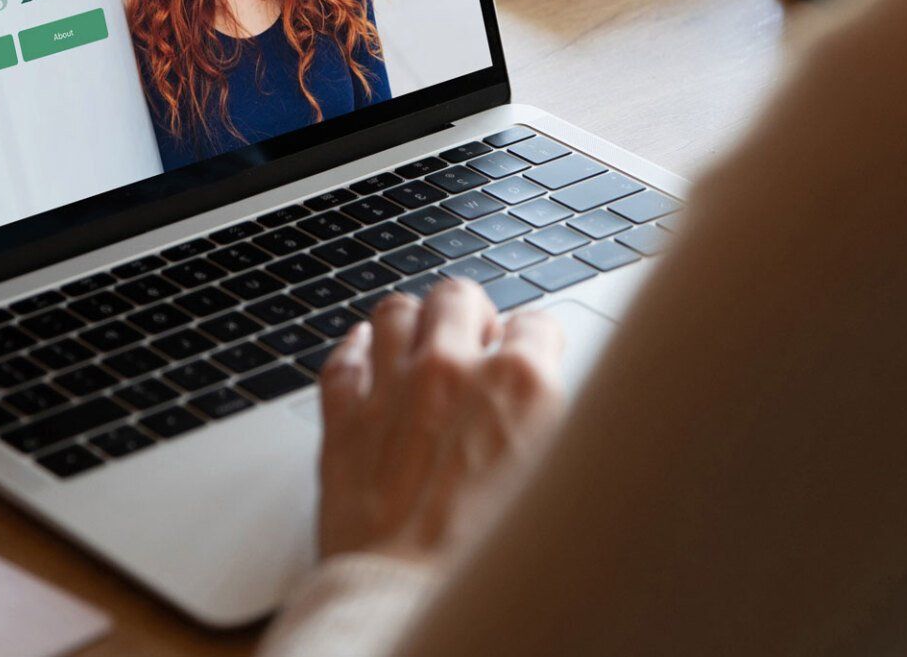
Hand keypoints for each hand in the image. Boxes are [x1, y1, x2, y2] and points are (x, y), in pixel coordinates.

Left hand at [316, 280, 567, 566]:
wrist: (412, 610)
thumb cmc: (495, 570)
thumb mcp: (563, 488)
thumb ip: (558, 431)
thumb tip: (559, 414)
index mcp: (521, 386)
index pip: (536, 323)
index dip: (536, 345)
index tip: (532, 360)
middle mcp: (452, 371)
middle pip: (458, 296)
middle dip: (469, 315)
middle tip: (474, 345)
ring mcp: (391, 391)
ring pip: (394, 312)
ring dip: (410, 325)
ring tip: (419, 347)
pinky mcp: (342, 421)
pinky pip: (342, 359)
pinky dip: (354, 354)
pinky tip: (364, 361)